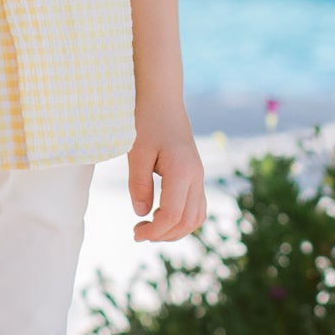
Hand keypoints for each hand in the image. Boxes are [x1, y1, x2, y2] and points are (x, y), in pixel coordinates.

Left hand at [128, 102, 205, 242]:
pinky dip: (182, 219)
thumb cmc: (147, 121)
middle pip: (188, 221)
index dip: (154, 230)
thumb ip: (139, 185)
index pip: (172, 215)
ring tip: (150, 228)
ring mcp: (199, 176)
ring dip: (175, 230)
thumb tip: (141, 214)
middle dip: (164, 234)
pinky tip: (161, 217)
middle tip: (138, 233)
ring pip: (196, 217)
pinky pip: (196, 207)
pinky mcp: (196, 175)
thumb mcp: (136, 152)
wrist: (163, 100)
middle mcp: (196, 176)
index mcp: (182, 171)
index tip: (135, 233)